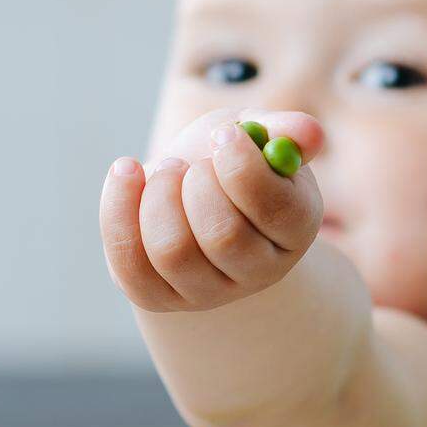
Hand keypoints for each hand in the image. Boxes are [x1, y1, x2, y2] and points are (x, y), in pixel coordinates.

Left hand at [101, 108, 326, 312]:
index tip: (223, 133)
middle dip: (196, 184)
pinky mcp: (157, 297)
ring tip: (167, 171)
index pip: (277, 209)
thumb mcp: (253, 134)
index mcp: (293, 227)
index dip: (244, 168)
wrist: (182, 194)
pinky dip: (117, 208)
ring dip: (158, 194)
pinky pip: (130, 263)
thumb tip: (308, 134)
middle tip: (187, 162)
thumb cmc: (222, 158)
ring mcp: (207, 292)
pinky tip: (127, 172)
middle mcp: (258, 270)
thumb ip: (281, 129)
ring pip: (173, 251)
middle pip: (225, 237)